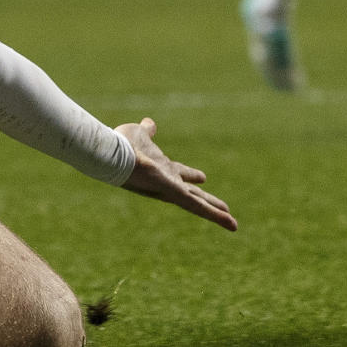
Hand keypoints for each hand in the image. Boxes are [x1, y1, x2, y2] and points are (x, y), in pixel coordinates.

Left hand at [115, 117, 236, 230]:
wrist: (113, 154)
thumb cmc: (122, 144)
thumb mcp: (139, 134)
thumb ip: (147, 131)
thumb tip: (149, 123)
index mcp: (162, 167)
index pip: (180, 173)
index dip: (191, 175)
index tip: (203, 177)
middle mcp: (168, 181)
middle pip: (192, 192)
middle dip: (208, 199)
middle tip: (225, 207)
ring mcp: (171, 189)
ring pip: (198, 203)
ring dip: (216, 212)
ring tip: (233, 222)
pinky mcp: (174, 193)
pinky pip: (198, 206)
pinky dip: (216, 215)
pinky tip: (231, 223)